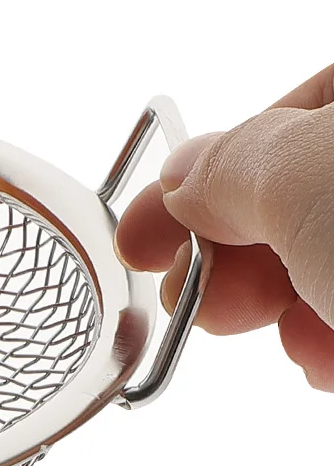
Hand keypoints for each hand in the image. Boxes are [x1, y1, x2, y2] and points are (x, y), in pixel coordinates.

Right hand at [117, 64, 333, 391]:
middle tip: (189, 294)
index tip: (151, 229)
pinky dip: (332, 339)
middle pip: (306, 188)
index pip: (297, 105)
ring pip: (333, 256)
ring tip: (260, 333)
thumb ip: (232, 165)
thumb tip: (185, 177)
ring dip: (280, 304)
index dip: (215, 166)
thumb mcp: (307, 173)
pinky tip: (322, 361)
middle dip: (236, 248)